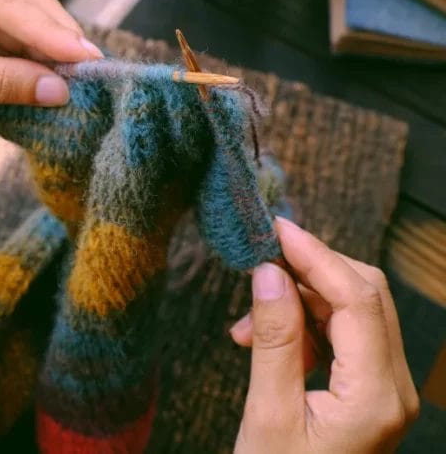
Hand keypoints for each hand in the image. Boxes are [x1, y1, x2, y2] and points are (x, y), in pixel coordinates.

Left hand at [0, 0, 101, 105]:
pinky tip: (52, 70)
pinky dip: (28, 50)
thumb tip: (57, 90)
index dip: (42, 29)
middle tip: (90, 69)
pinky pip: (6, 26)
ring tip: (76, 75)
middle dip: (51, 35)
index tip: (83, 56)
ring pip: (17, 10)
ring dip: (45, 44)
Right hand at [231, 217, 418, 452]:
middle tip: (258, 261)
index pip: (358, 299)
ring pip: (355, 310)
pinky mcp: (370, 394)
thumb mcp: (267, 414)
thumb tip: (269, 272)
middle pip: (366, 296)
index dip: (316, 255)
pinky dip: (306, 321)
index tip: (275, 228)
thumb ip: (273, 340)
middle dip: (311, 270)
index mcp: (376, 396)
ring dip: (303, 297)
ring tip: (248, 318)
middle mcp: (393, 389)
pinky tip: (264, 335)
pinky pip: (345, 335)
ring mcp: (386, 391)